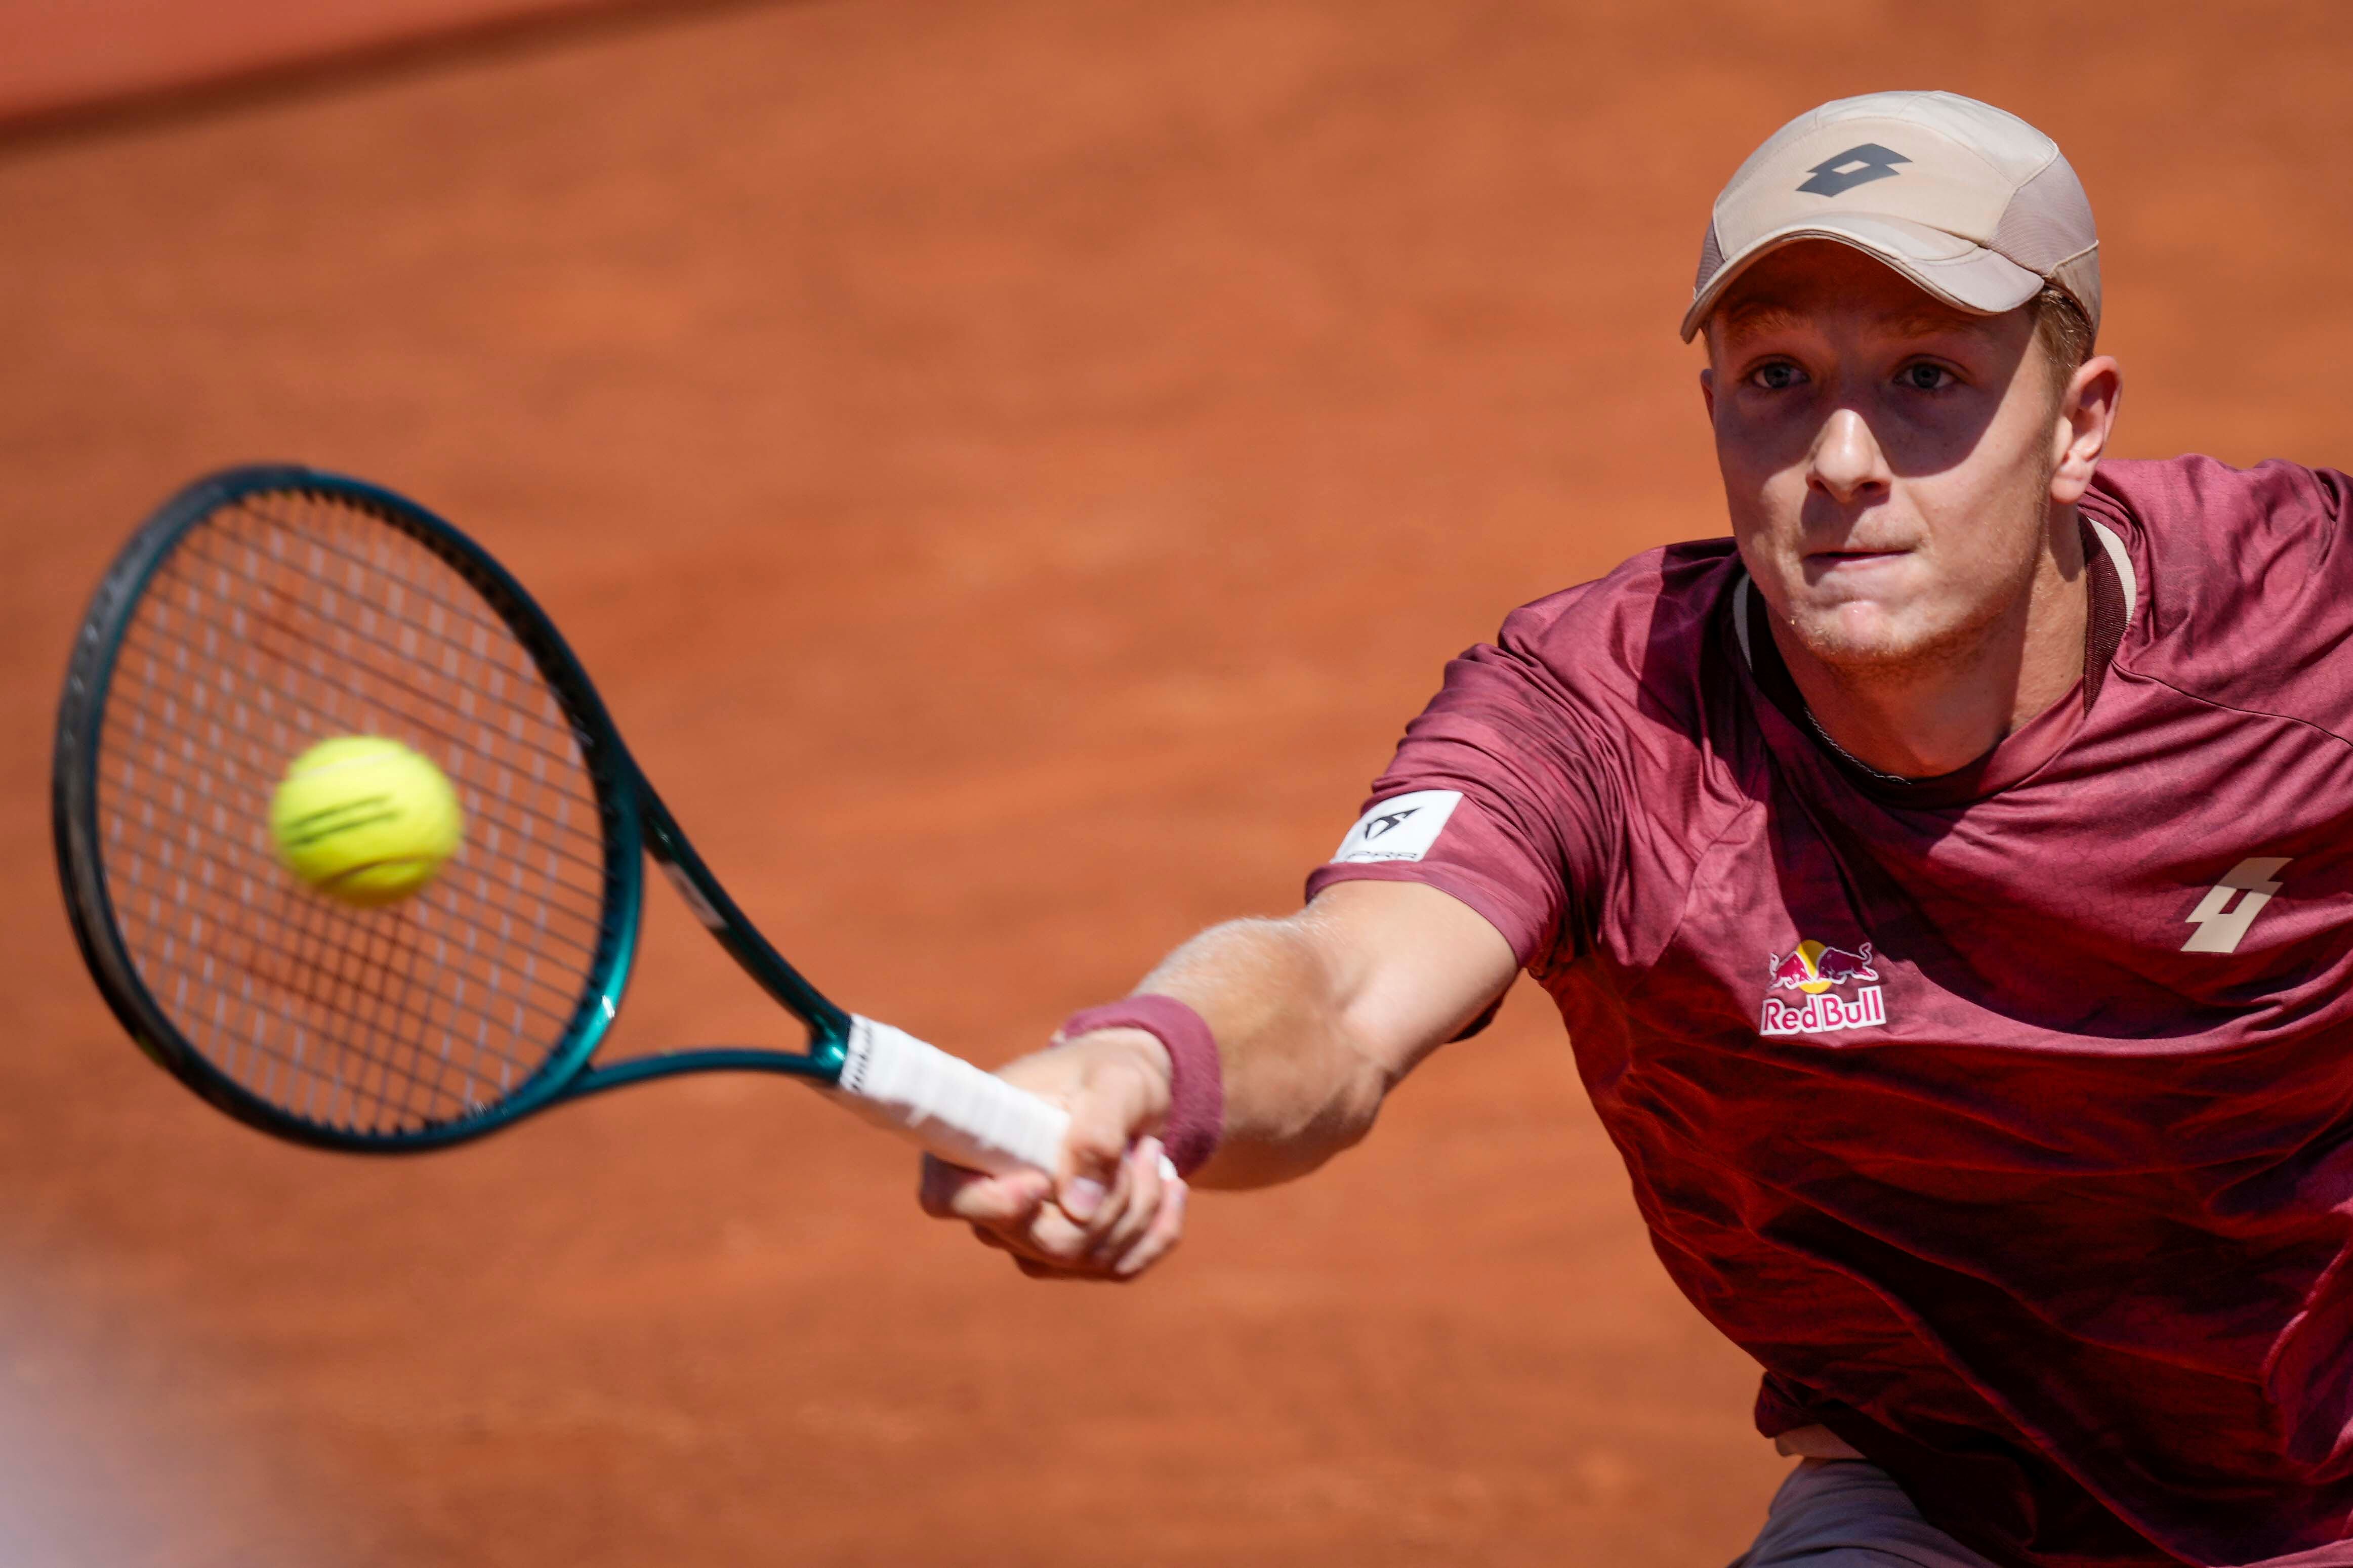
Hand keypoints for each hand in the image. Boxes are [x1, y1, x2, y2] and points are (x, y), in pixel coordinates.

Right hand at [917, 1027, 1188, 1279]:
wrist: (1128, 1094)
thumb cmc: (1106, 1073)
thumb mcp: (1114, 1080)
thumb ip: (1098, 1129)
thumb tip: (1079, 1208)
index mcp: (973, 1144)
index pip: (945, 1197)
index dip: (988, 1202)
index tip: (1038, 1182)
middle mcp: (991, 1204)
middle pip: (1044, 1242)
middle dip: (1113, 1198)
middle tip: (1141, 1147)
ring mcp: (1029, 1239)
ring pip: (1089, 1258)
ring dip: (1141, 1205)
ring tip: (1152, 1151)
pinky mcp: (1072, 1260)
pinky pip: (1121, 1267)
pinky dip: (1160, 1230)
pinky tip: (1172, 1187)